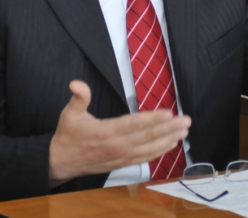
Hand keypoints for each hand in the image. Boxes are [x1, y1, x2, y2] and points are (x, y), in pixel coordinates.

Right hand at [49, 80, 190, 183]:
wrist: (61, 162)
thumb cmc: (68, 136)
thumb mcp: (69, 114)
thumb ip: (78, 98)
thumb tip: (76, 84)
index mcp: (107, 132)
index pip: (134, 124)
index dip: (153, 119)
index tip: (169, 113)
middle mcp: (118, 146)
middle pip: (148, 137)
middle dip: (169, 128)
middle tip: (186, 121)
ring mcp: (122, 157)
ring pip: (150, 149)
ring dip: (169, 139)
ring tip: (184, 132)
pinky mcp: (123, 163)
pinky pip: (145, 158)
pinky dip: (160, 152)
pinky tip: (171, 144)